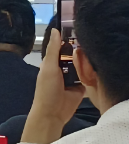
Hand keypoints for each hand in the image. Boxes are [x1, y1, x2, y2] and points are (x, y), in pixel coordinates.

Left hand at [22, 29, 85, 143]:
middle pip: (73, 56)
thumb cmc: (47, 89)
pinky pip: (87, 76)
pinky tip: (95, 67)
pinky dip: (90, 73)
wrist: (53, 113)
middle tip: (89, 44)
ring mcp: (72, 78)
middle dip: (79, 52)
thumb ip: (53, 50)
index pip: (61, 48)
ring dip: (86, 62)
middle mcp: (62, 68)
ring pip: (82, 65)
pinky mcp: (81, 86)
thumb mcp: (49, 67)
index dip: (68, 40)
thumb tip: (55, 31)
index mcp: (51, 63)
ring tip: (92, 55)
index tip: (78, 30)